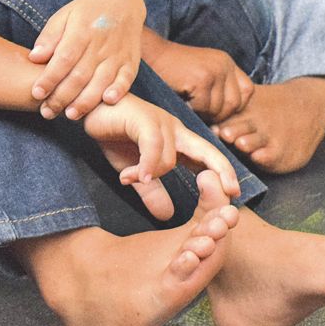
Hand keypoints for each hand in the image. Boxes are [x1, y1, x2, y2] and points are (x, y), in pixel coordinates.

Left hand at [29, 0, 145, 118]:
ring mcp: (118, 52)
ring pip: (102, 80)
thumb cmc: (86, 12)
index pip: (64, 58)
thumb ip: (49, 37)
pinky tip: (107, 102)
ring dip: (87, 100)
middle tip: (47, 112)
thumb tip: (34, 58)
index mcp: (82, 30)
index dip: (50, 78)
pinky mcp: (131, 60)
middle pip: (81, 74)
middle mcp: (101, 43)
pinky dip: (119, 90)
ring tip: (70, 115)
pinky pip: (127, 77)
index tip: (36, 93)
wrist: (122, 0)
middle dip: (62, 96)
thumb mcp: (64, 15)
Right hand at [82, 93, 242, 219]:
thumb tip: (166, 216)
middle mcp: (175, 129)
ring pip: (171, 157)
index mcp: (177, 140)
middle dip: (221, 170)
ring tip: (129, 180)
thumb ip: (151, 190)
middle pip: (206, 149)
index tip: (234, 194)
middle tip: (230, 193)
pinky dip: (147, 165)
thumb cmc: (115, 134)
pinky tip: (135, 176)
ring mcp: (160, 122)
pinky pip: (153, 146)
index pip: (207, 156)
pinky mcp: (143, 119)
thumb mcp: (135, 170)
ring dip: (152, 174)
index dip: (222, 173)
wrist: (91, 109)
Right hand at [145, 38, 254, 122]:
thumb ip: (218, 90)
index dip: (234, 106)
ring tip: (187, 104)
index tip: (216, 110)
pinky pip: (204, 108)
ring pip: (219, 109)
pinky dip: (192, 110)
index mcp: (226, 62)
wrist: (148, 54)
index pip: (247, 91)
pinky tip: (181, 100)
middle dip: (218, 115)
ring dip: (202, 114)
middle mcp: (224, 64)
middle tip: (198, 112)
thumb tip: (231, 124)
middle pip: (235, 104)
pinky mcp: (201, 78)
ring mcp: (214, 70)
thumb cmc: (171, 71)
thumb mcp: (201, 75)